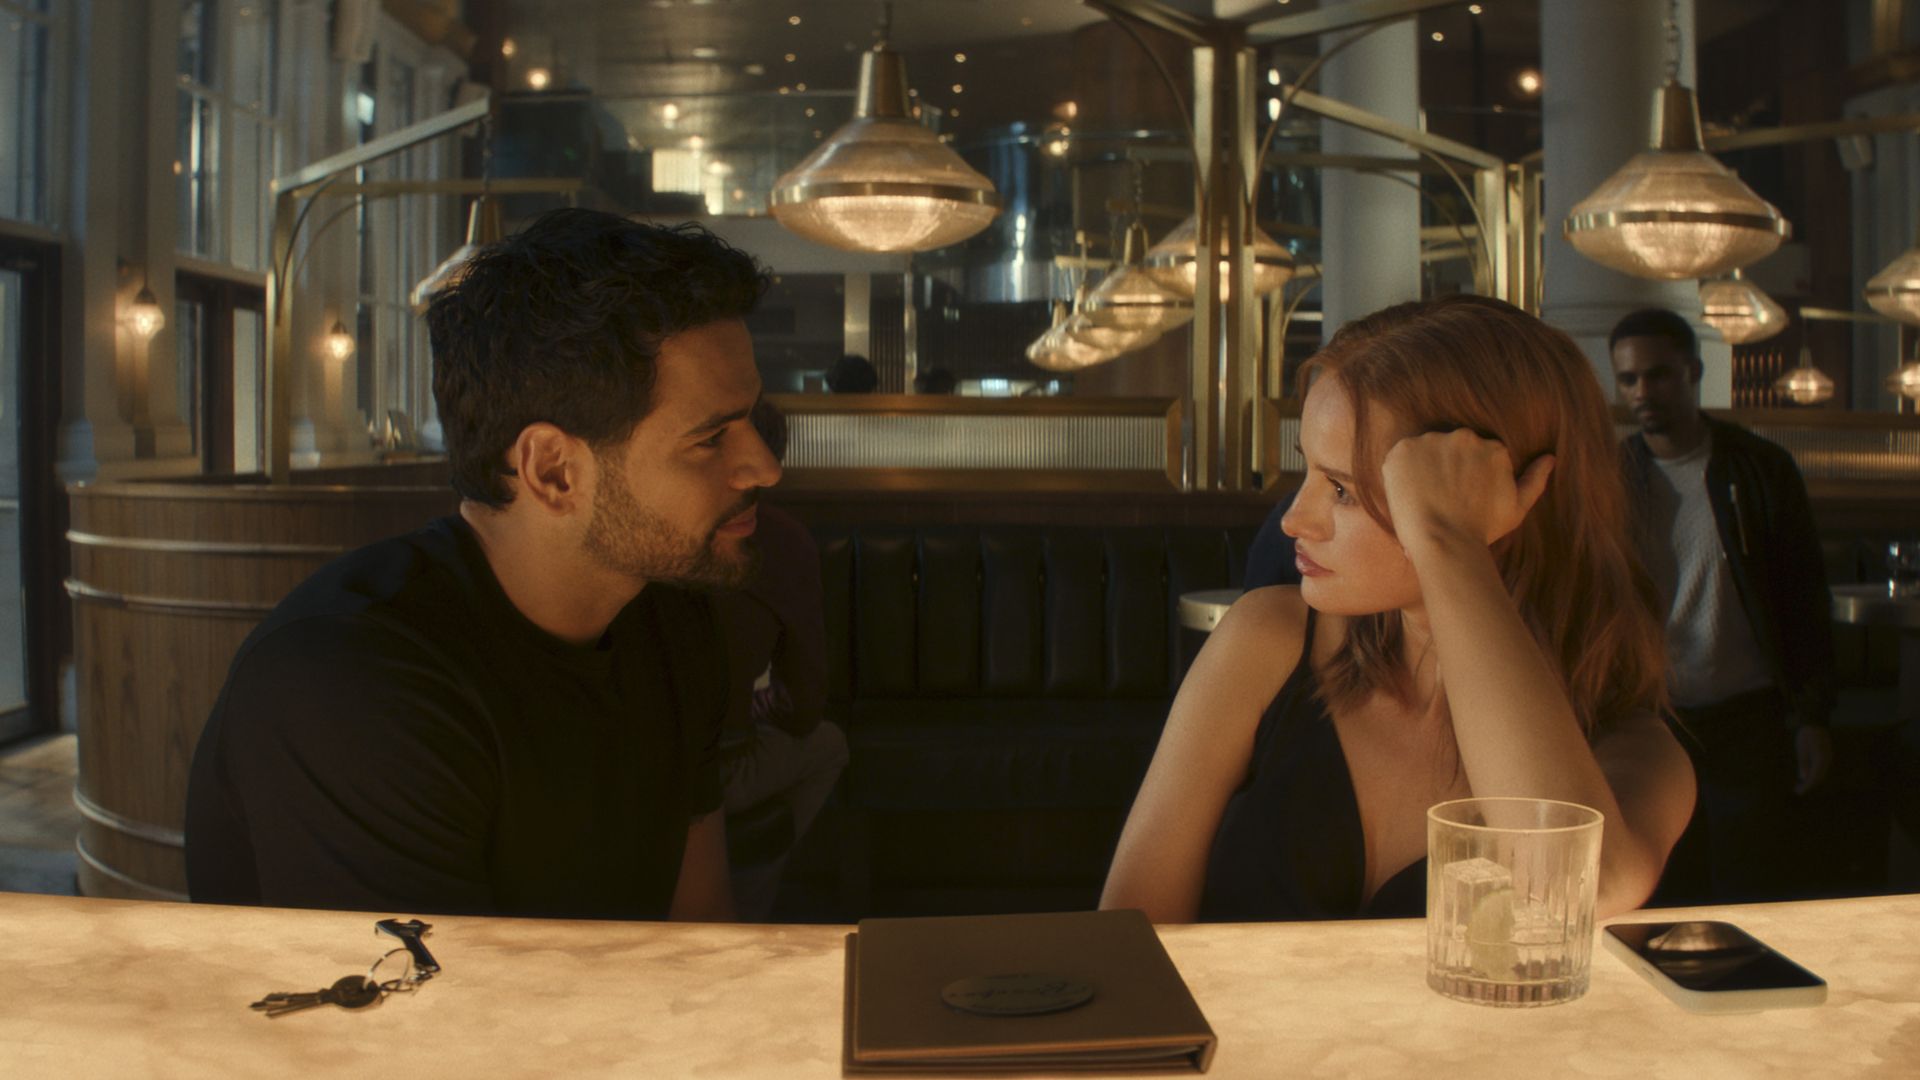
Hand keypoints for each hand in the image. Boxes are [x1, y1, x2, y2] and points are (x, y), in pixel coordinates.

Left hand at [1380, 429, 1554, 551]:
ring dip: (1423, 468)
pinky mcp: (1404, 449)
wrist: (1444, 542)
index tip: (1459, 496)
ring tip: (1424, 498)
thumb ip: (1535, 480)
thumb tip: (1550, 458)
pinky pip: (1400, 455)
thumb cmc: (1482, 529)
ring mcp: (1433, 441)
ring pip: (1425, 450)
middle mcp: (1465, 437)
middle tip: (1440, 498)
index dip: (1464, 476)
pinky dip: (1400, 472)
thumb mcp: (1517, 507)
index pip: (1475, 454)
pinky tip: (1408, 493)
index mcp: (1493, 448)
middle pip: (1451, 448)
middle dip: (1445, 468)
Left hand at [1793, 725, 1832, 794]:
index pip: (1814, 778)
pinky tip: (1806, 775)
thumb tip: (1804, 777)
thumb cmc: (1806, 735)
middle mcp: (1827, 760)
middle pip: (1819, 777)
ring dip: (1811, 780)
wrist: (1814, 722)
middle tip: (1797, 790)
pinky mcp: (1826, 755)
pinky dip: (1814, 774)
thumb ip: (1803, 764)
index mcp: (1821, 760)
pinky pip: (1821, 768)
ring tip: (1800, 784)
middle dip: (1809, 785)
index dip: (1807, 787)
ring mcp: (1828, 758)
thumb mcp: (1801, 750)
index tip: (1799, 792)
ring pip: (1821, 773)